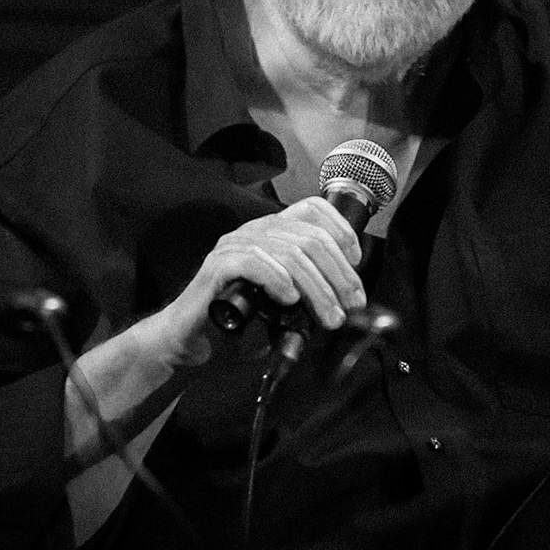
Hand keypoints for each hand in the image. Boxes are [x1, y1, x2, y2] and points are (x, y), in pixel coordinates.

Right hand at [147, 198, 367, 366]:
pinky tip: (290, 299)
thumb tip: (347, 299)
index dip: (341, 229)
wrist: (192, 340)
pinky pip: (253, 262)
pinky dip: (277, 279)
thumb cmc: (239, 321)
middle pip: (309, 237)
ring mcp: (233, 246)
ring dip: (317, 287)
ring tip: (330, 315)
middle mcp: (254, 231)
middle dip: (338, 273)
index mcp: (272, 231)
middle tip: (352, 304)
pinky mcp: (216, 267)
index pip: (312, 209)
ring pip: (289, 253)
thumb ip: (309, 291)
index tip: (356, 261)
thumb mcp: (284, 301)